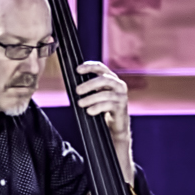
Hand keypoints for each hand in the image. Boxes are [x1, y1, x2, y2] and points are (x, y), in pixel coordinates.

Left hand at [72, 60, 134, 184]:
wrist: (115, 128)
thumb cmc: (103, 110)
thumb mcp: (95, 95)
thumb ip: (88, 87)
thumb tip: (72, 83)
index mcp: (111, 79)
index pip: (101, 67)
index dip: (89, 67)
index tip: (77, 70)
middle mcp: (118, 85)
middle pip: (103, 79)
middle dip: (88, 84)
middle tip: (77, 91)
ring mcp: (121, 96)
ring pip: (105, 93)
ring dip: (90, 98)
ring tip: (80, 103)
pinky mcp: (121, 108)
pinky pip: (108, 105)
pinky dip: (97, 107)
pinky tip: (89, 111)